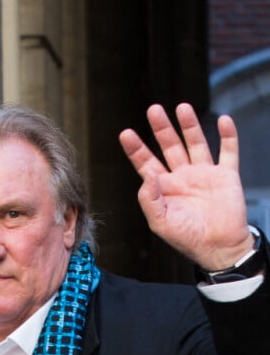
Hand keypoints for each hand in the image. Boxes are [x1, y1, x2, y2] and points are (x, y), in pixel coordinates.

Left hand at [119, 103, 252, 270]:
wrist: (218, 247)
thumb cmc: (187, 238)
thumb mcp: (160, 221)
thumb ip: (149, 198)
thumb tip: (147, 174)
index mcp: (164, 188)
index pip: (146, 163)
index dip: (136, 149)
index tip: (125, 133)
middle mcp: (182, 177)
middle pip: (169, 146)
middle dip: (161, 129)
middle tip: (153, 110)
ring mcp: (204, 174)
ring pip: (195, 143)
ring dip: (189, 125)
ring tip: (182, 107)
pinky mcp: (226, 176)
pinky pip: (228, 151)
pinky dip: (228, 136)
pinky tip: (223, 120)